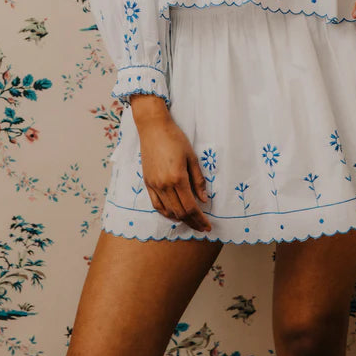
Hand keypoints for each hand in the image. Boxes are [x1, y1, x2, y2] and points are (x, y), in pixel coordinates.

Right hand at [136, 112, 211, 233]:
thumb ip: (198, 180)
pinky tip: (174, 214)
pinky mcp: (147, 183)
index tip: (208, 226)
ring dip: (180, 219)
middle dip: (193, 222)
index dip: (200, 219)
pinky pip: (156, 205)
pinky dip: (166, 213)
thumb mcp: (192, 157)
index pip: (191, 207)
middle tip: (202, 227)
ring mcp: (154, 185)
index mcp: (178, 178)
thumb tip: (204, 200)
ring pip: (168, 211)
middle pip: (180, 212)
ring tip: (191, 222)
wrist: (153, 128)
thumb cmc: (175, 138)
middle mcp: (164, 185)